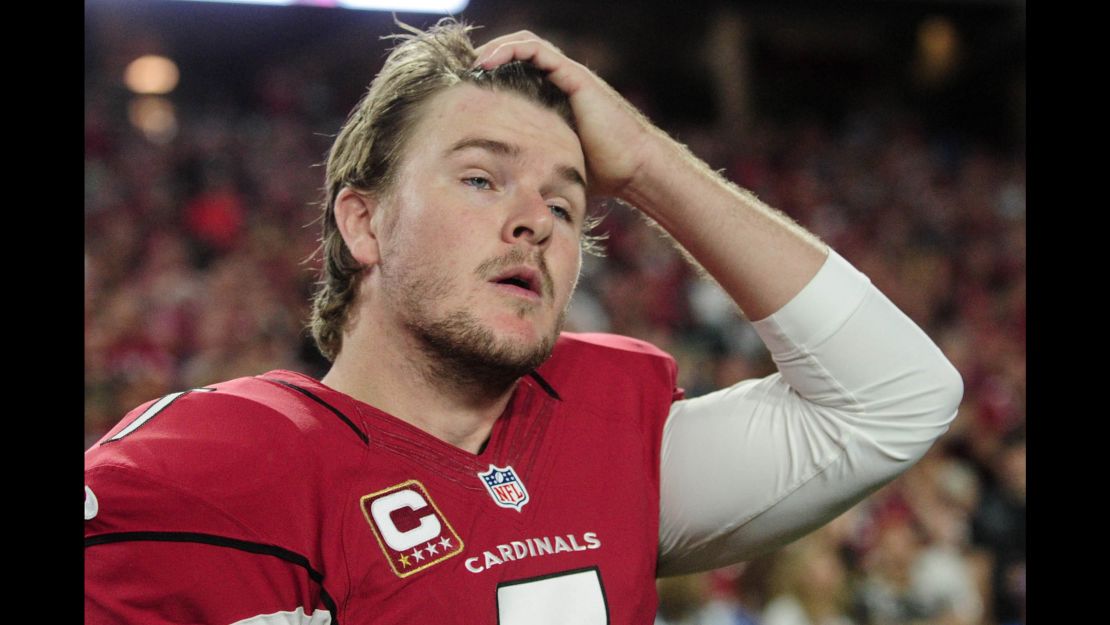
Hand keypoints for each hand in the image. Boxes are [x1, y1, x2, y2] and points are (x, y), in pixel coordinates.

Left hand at [474, 31, 657, 197]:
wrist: (632, 169)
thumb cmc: (600, 173)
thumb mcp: (554, 165)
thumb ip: (532, 165)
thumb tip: (504, 193)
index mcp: (555, 97)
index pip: (517, 70)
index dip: (491, 72)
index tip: (465, 88)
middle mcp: (561, 81)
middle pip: (518, 51)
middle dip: (488, 55)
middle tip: (462, 73)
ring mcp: (568, 76)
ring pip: (525, 44)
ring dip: (495, 48)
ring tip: (472, 64)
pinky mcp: (574, 76)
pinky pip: (536, 50)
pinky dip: (509, 50)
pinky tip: (487, 63)